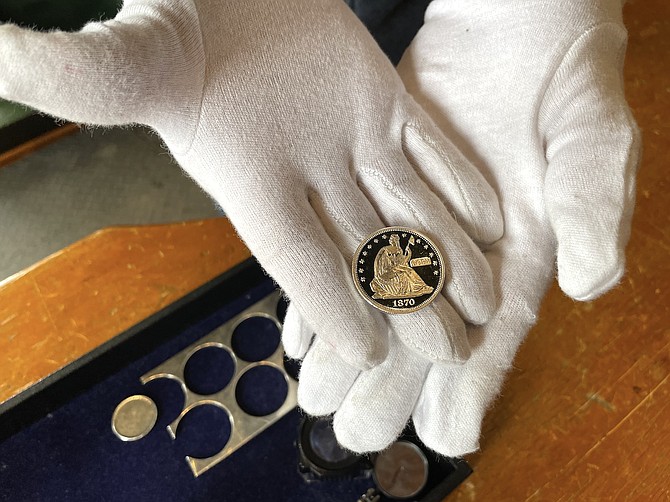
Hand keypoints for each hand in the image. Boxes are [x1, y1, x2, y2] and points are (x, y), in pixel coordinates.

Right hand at [0, 0, 501, 369]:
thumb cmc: (182, 25)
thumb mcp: (139, 56)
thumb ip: (89, 78)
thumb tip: (3, 59)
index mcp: (251, 180)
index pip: (294, 255)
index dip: (326, 301)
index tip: (365, 352)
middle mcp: (308, 173)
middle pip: (364, 249)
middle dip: (407, 300)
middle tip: (448, 353)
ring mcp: (351, 140)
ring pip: (407, 207)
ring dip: (447, 253)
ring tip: (487, 302)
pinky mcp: (382, 102)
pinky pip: (427, 147)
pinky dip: (457, 181)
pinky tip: (490, 219)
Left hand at [288, 0, 639, 454]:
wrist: (515, 33)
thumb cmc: (568, 86)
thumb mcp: (595, 144)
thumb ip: (592, 208)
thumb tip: (589, 279)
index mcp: (522, 256)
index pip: (496, 334)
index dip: (470, 385)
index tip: (442, 433)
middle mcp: (464, 255)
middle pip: (428, 334)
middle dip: (394, 384)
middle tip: (357, 430)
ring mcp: (419, 228)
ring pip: (379, 299)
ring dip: (349, 345)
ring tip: (313, 392)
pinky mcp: (380, 193)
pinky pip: (351, 245)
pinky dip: (327, 283)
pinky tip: (300, 323)